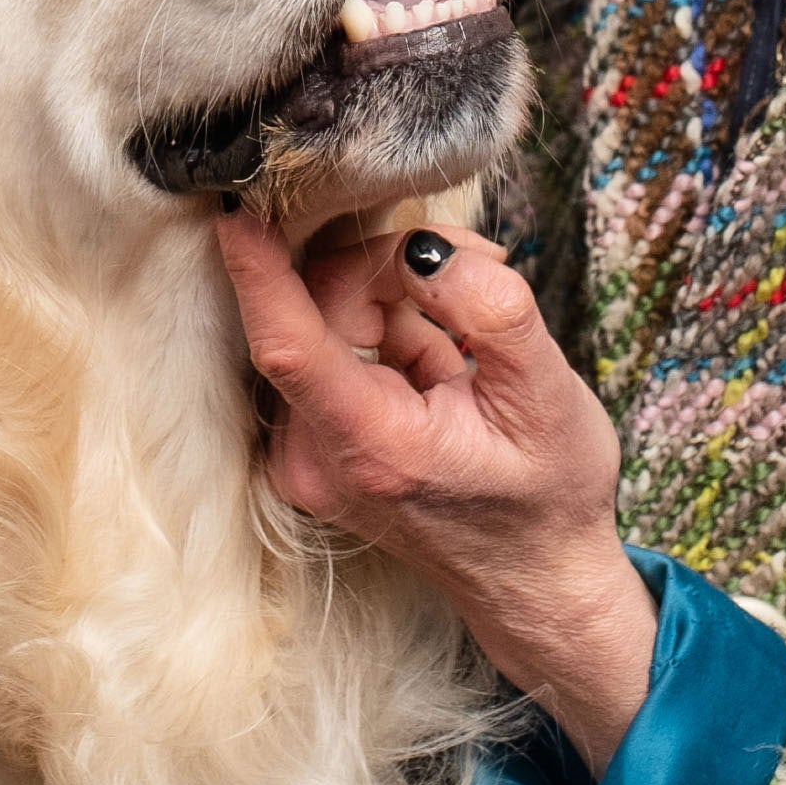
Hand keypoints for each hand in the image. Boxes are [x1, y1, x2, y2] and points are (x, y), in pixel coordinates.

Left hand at [215, 210, 654, 765]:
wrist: (537, 578)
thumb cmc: (549, 495)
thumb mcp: (548, 395)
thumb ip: (489, 311)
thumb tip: (423, 249)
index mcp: (371, 447)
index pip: (287, 345)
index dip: (259, 271)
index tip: (236, 206)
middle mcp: (318, 459)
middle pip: (319, 310)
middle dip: (391, 268)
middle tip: (482, 271)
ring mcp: (308, 457)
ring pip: (326, 320)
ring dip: (394, 299)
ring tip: (469, 340)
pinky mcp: (312, 445)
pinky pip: (332, 348)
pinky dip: (383, 329)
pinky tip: (440, 358)